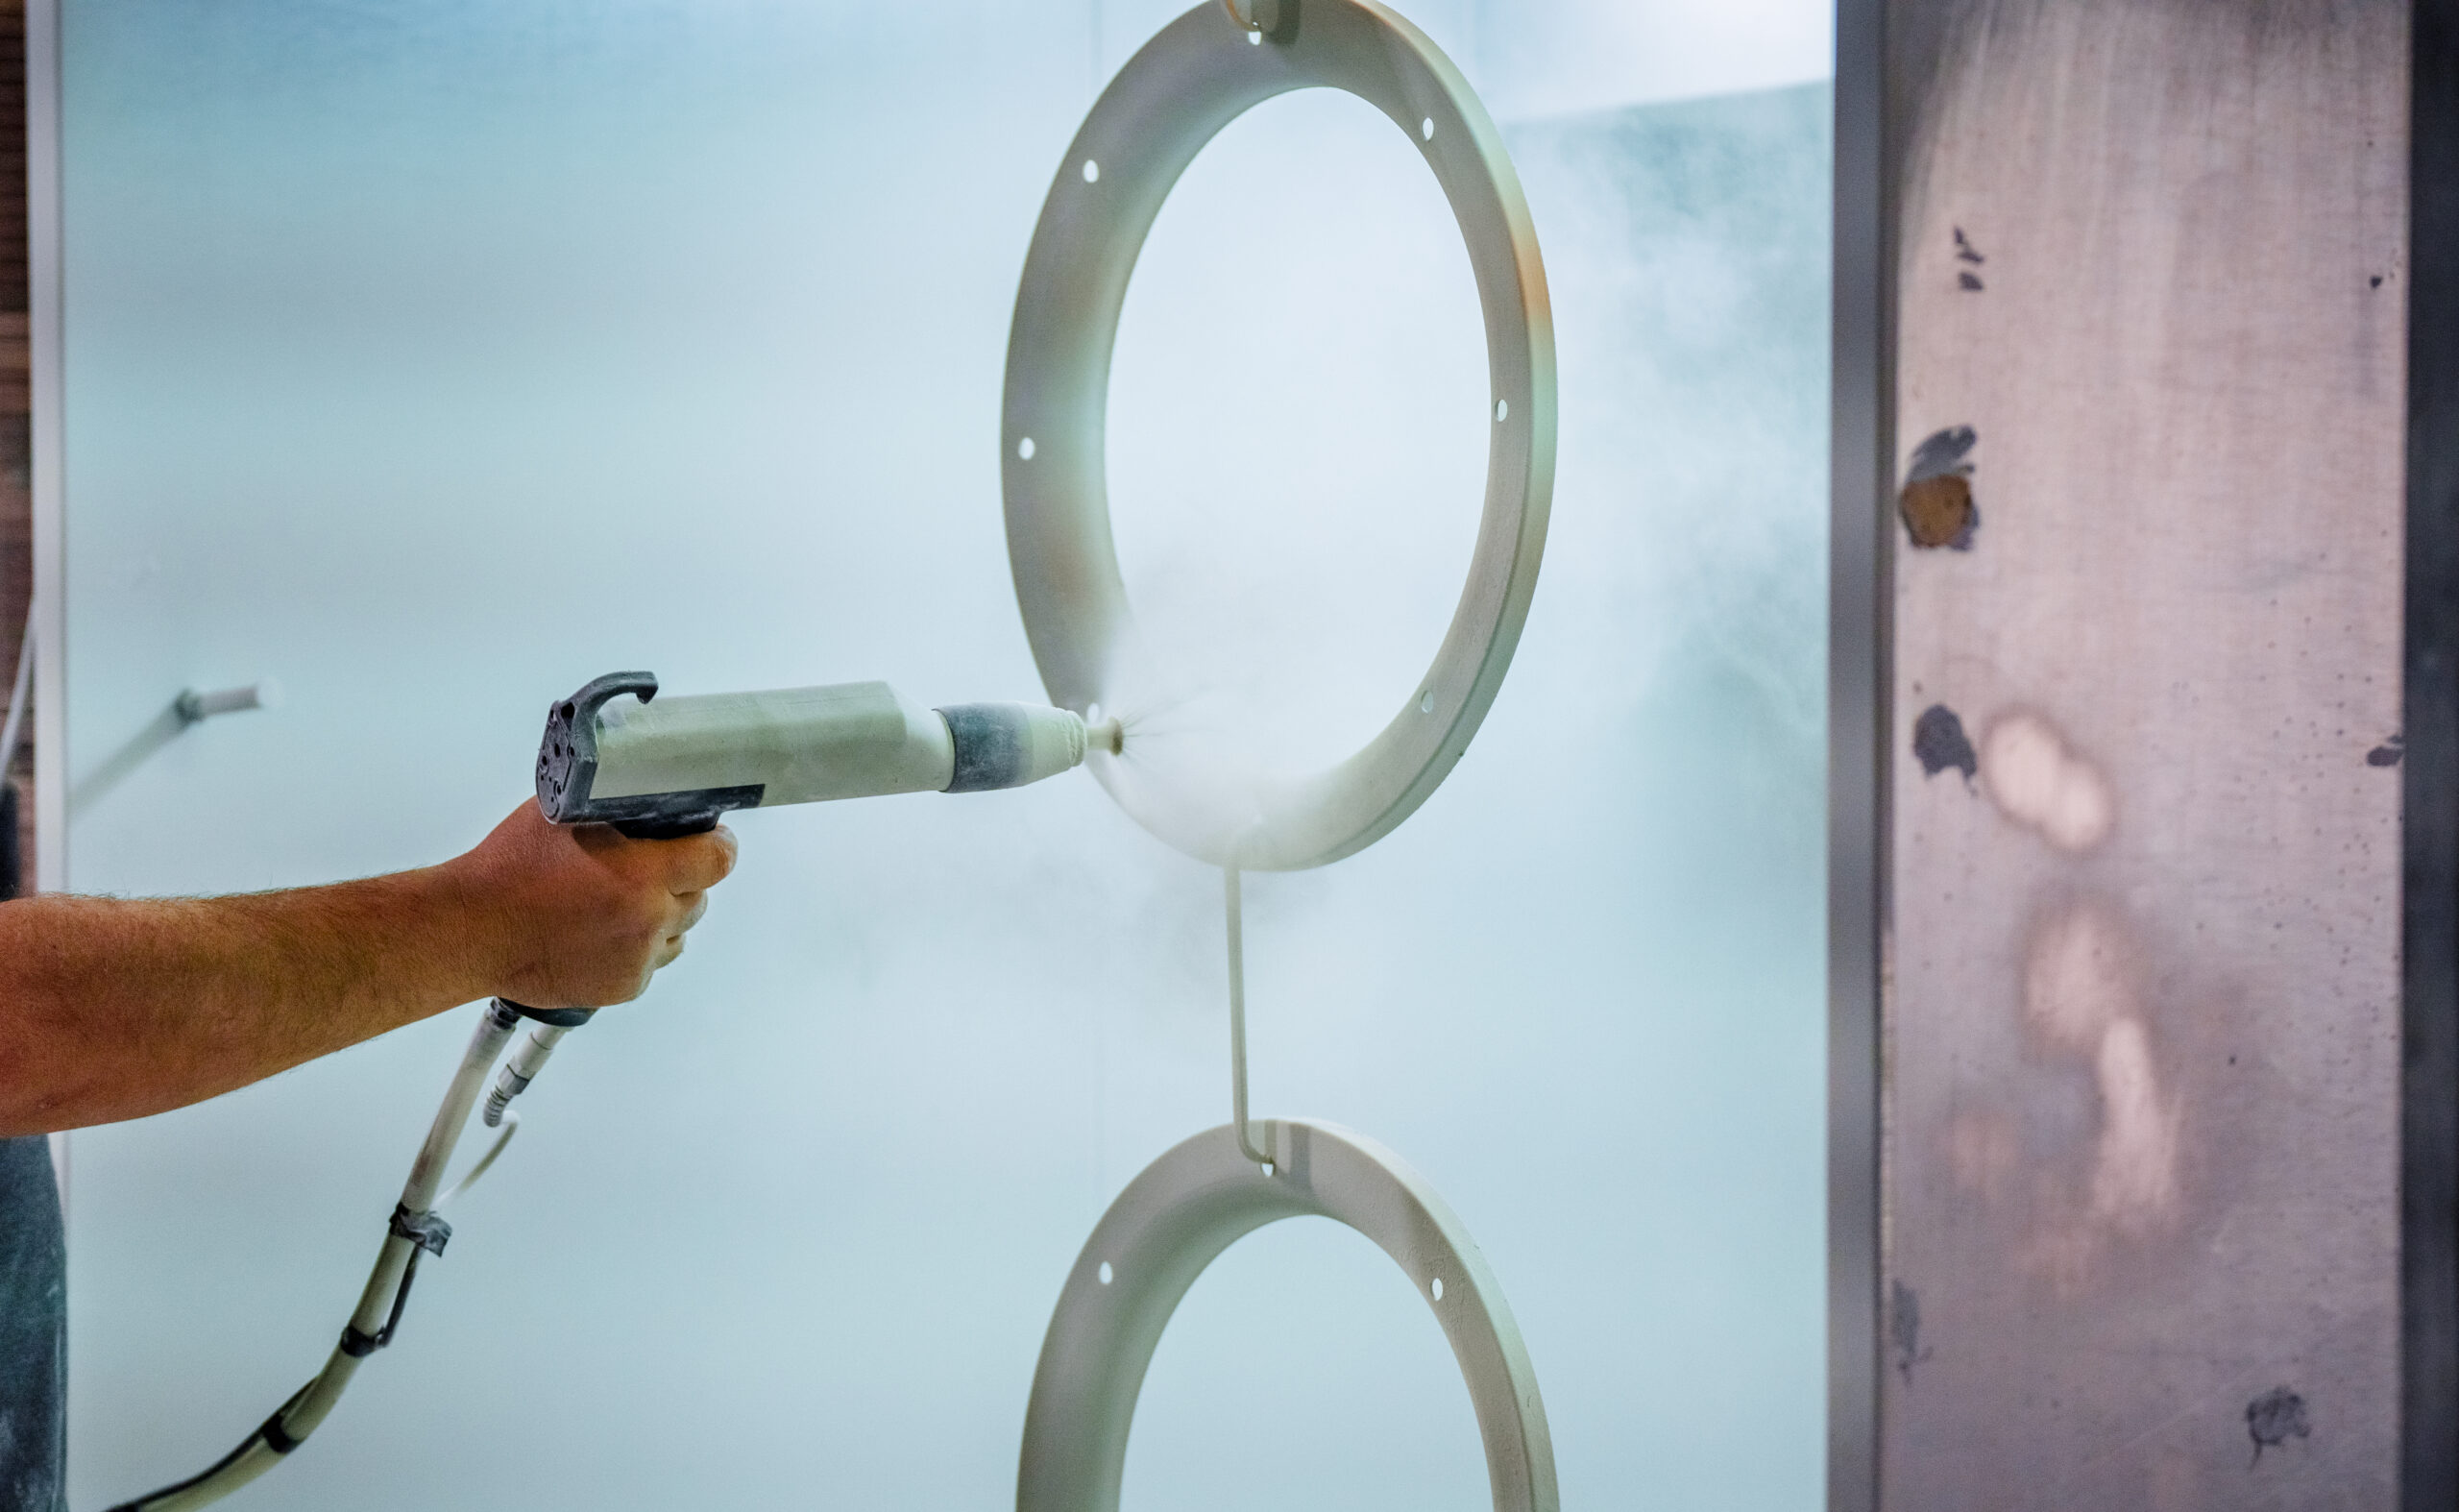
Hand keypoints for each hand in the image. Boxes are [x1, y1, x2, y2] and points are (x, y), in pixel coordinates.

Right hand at [442, 800, 737, 1009]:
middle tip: (644, 869)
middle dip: (680, 880)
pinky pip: (649, 962)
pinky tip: (598, 931)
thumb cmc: (508, 870)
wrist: (470, 930)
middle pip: (698, 897)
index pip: (718, 859)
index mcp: (644, 874)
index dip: (715, 845)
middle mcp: (650, 920)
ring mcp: (638, 959)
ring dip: (659, 916)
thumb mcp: (565, 812)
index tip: (708, 839)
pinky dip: (634, 947)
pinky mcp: (622, 988)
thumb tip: (643, 793)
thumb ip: (614, 806)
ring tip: (615, 903)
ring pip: (677, 932)